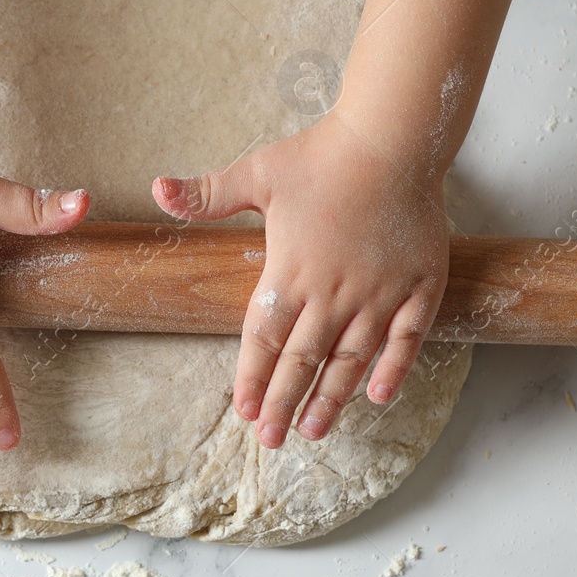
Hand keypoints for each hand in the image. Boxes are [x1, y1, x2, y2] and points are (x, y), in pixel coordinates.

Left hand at [153, 116, 447, 446]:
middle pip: (303, 360)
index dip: (252, 376)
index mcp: (291, 270)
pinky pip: (408, 338)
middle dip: (283, 402)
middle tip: (270, 439)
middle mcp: (334, 291)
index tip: (242, 410)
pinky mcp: (420, 285)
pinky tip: (379, 397)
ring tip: (314, 430)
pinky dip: (395, 369)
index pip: (265, 338)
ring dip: (332, 398)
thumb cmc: (322, 154)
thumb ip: (208, 193)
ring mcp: (379, 292)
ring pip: (352, 359)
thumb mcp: (258, 171)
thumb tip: (156, 189)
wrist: (392, 137)